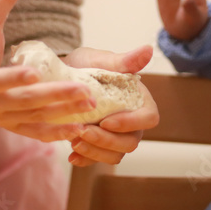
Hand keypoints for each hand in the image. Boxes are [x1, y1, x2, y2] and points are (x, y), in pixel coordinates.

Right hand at [0, 0, 95, 141]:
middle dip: (55, 96)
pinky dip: (56, 133)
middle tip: (85, 91)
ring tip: (92, 106)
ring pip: (33, 119)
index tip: (34, 72)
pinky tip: (79, 129)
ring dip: (62, 114)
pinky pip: (35, 132)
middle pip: (24, 101)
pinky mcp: (11, 126)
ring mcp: (0, 118)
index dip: (14, 76)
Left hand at [62, 45, 159, 166]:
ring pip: (116, 155)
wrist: (62, 79)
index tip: (106, 121)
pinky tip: (72, 156)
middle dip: (107, 140)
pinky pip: (99, 159)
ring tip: (74, 142)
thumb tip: (148, 49)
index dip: (131, 123)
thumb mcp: (101, 60)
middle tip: (82, 132)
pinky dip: (86, 160)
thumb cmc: (86, 66)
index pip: (149, 117)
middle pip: (131, 141)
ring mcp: (117, 136)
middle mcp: (132, 121)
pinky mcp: (100, 146)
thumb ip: (124, 60)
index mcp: (138, 100)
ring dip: (96, 152)